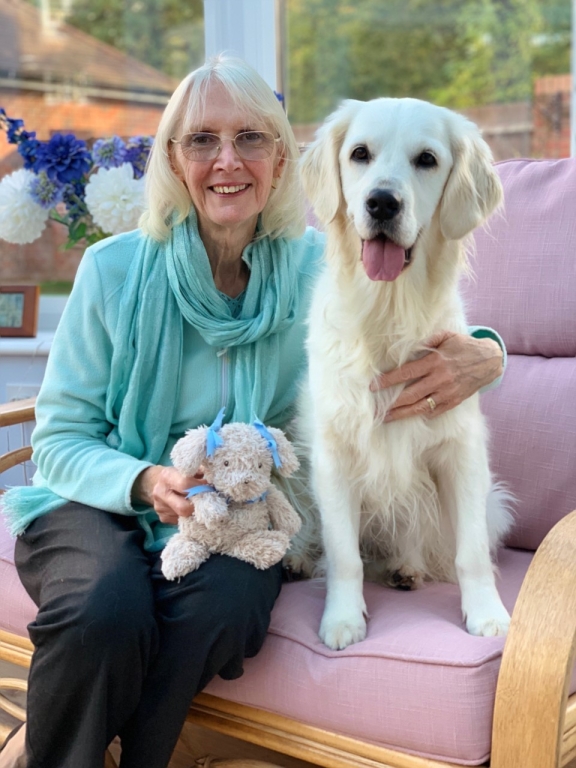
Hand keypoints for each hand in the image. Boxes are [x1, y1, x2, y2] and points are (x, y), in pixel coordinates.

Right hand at [132, 465, 204, 523]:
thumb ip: (201, 472)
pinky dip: (190, 516)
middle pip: (183, 507)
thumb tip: (217, 481)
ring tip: (201, 505)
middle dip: (199, 505)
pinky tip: (192, 509)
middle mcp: (160, 492)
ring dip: (195, 512)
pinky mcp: (162, 517)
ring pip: (184, 516)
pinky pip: (181, 521)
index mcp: (167, 475)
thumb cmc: (181, 474)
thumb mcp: (190, 469)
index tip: (210, 488)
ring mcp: (159, 506)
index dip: (200, 487)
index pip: (185, 484)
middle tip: (208, 501)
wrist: (161, 482)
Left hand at [370, 331, 502, 421]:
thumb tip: (406, 346)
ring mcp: (447, 393)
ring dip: (401, 413)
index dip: (388, 380)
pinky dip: (421, 414)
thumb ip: (426, 341)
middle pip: (410, 394)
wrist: (489, 361)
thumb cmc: (464, 346)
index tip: (373, 386)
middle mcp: (440, 379)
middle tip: (374, 409)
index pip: (406, 373)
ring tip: (385, 418)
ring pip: (420, 407)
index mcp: (435, 362)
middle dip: (390, 403)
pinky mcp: (454, 401)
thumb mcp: (446, 336)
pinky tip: (407, 417)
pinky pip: (434, 411)